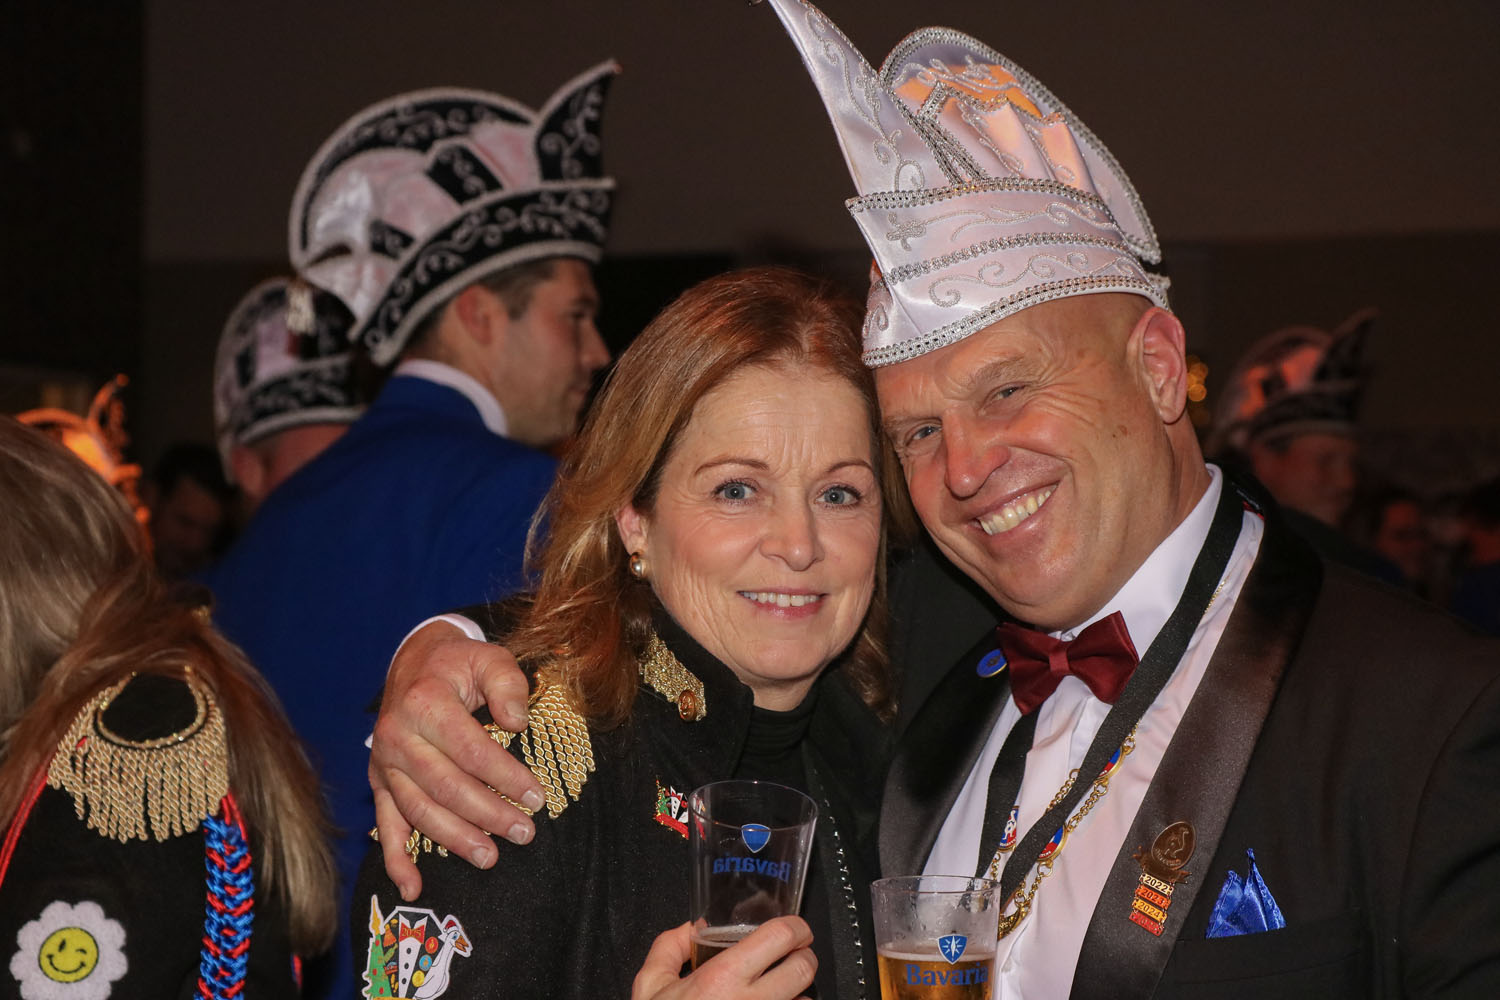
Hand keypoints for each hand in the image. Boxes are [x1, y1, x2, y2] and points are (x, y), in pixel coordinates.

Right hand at [369, 619, 545, 899]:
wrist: (414, 664)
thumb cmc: (459, 665)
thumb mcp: (489, 658)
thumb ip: (507, 684)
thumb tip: (517, 722)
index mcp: (425, 702)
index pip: (470, 750)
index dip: (505, 777)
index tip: (537, 797)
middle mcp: (397, 735)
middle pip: (446, 786)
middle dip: (488, 814)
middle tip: (524, 833)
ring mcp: (384, 762)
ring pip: (419, 810)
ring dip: (454, 838)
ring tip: (490, 857)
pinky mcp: (379, 782)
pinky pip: (386, 825)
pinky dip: (396, 860)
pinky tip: (413, 888)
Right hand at [632, 918, 816, 999]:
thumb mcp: (651, 986)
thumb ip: (669, 948)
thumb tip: (693, 928)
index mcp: (721, 978)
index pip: (779, 937)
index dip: (795, 927)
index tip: (795, 928)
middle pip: (804, 968)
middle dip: (803, 956)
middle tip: (792, 955)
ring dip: (798, 989)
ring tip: (781, 986)